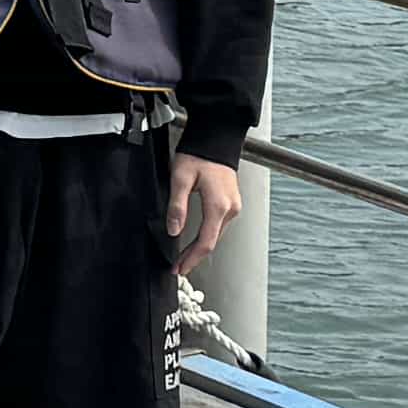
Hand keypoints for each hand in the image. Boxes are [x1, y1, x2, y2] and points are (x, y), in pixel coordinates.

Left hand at [168, 151, 242, 275]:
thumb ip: (177, 207)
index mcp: (218, 206)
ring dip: (200, 248)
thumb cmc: (199, 154)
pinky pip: (219, 226)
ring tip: (184, 258)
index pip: (205, 242)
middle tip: (178, 267)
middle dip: (194, 257)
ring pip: (216, 235)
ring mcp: (233, 206)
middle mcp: (230, 209)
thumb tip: (174, 230)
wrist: (216, 139)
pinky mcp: (231, 202)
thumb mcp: (180, 178)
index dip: (192, 259)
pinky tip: (197, 240)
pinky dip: (207, 236)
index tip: (180, 268)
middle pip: (212, 242)